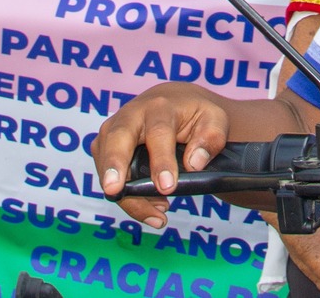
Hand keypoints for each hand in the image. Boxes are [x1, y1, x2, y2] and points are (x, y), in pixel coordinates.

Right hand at [92, 84, 233, 227]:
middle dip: (114, 165)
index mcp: (160, 106)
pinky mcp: (104, 146)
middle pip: (117, 139)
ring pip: (106, 162)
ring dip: (125, 194)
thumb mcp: (215, 119)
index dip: (161, 161)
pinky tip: (149, 209)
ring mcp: (113, 130)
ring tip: (156, 216)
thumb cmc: (195, 113)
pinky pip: (107, 175)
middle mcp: (131, 114)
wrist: (175, 103)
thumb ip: (211, 138)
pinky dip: (125, 197)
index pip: (158, 133)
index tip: (168, 187)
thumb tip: (194, 163)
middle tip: (114, 191)